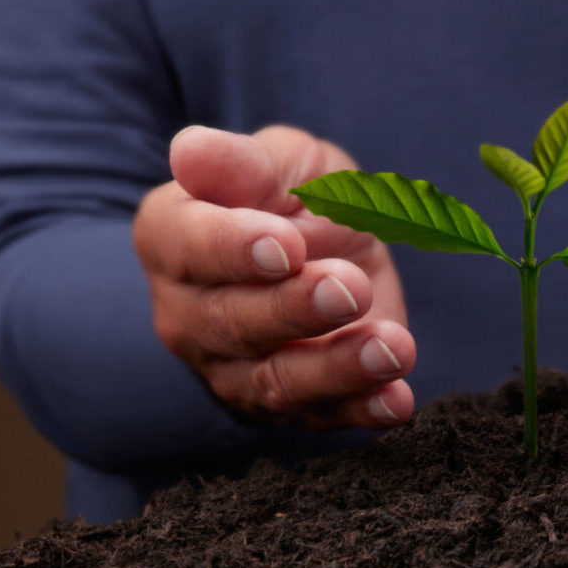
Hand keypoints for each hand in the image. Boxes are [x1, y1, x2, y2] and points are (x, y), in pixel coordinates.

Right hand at [134, 125, 415, 430]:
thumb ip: (239, 164)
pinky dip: (361, 411)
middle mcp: (188, 313)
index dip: (235, 248)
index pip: (191, 247)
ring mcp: (232, 369)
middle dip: (294, 309)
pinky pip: (321, 416)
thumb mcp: (277, 160)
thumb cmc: (290, 192)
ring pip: (275, 381)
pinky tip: (396, 400)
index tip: (287, 246)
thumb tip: (190, 151)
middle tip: (350, 288)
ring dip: (337, 369)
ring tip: (392, 348)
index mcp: (170, 237)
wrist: (327, 242)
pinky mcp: (288, 403)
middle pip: (231, 321)